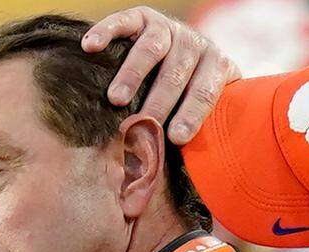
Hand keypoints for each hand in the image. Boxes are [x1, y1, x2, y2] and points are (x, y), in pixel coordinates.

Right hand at [82, 5, 241, 144]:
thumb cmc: (193, 94)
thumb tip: (174, 178)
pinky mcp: (143, 16)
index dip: (192, 115)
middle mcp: (195, 43)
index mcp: (216, 66)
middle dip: (158, 101)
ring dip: (132, 74)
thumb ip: (201, 133)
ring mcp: (168, 27)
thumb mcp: (211, 109)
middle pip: (176, 73)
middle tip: (140, 124)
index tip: (176, 138)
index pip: (205, 92)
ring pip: (152, 47)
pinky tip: (91, 46)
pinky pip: (124, 21)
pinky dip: (106, 31)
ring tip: (116, 99)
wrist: (190, 49)